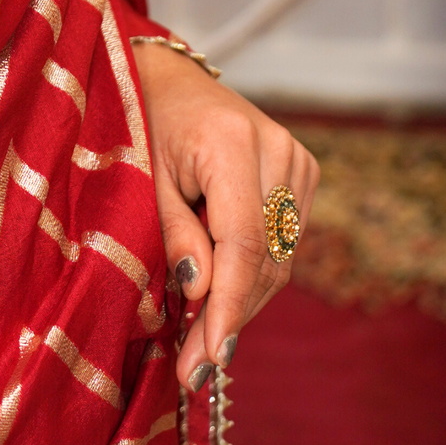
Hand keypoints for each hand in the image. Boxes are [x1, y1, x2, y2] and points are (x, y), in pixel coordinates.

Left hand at [133, 40, 319, 392]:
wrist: (168, 77)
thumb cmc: (144, 121)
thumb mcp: (142, 175)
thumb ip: (174, 232)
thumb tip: (202, 295)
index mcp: (232, 141)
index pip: (244, 244)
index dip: (228, 309)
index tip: (207, 360)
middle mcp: (278, 149)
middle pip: (265, 260)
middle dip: (229, 317)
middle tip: (192, 367)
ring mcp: (298, 159)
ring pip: (279, 260)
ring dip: (241, 302)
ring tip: (198, 338)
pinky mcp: (303, 173)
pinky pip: (282, 243)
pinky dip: (250, 275)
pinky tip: (218, 294)